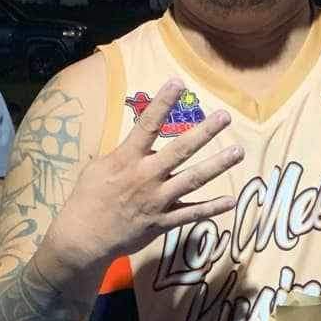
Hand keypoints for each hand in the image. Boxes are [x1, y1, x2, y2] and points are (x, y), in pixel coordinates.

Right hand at [45, 79, 244, 270]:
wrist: (83, 238)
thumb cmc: (87, 199)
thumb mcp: (97, 168)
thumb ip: (121, 155)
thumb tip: (137, 145)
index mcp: (127, 159)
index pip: (147, 125)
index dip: (163, 103)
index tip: (178, 83)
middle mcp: (146, 176)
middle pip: (180, 150)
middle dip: (204, 132)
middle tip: (225, 117)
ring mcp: (157, 200)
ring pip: (193, 179)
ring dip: (217, 165)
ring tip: (238, 152)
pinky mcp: (163, 222)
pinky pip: (191, 214)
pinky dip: (211, 209)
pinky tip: (230, 201)